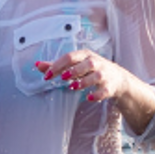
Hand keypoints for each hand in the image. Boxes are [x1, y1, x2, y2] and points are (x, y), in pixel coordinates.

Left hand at [34, 50, 154, 131]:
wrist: (117, 79)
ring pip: (96, 76)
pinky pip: (104, 91)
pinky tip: (89, 98)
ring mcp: (104, 75)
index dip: (58, 65)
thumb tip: (37, 65)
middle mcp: (96, 63)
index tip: (47, 75)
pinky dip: (97, 95)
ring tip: (73, 87)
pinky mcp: (110, 87)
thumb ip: (56, 66)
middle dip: (74, 70)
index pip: (70, 57)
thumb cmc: (91, 70)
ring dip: (84, 81)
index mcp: (85, 55)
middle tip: (63, 77)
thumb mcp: (75, 65)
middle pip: (86, 63)